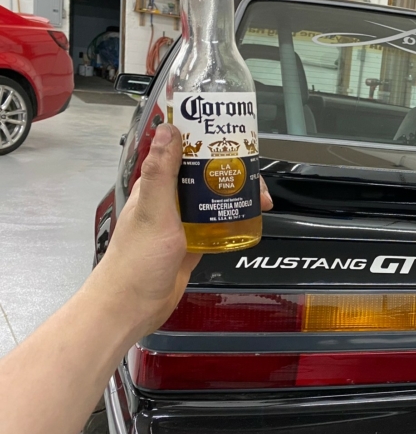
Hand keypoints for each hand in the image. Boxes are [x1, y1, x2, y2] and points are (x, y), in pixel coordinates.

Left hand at [83, 123, 272, 340]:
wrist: (134, 306)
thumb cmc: (139, 258)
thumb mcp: (153, 211)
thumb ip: (161, 172)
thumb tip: (169, 128)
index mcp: (156, 185)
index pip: (182, 151)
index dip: (206, 139)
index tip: (234, 135)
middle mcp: (170, 199)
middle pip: (206, 173)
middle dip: (233, 170)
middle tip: (258, 175)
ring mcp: (182, 221)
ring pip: (215, 197)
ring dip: (238, 194)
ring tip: (262, 199)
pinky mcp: (194, 242)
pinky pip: (218, 222)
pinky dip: (235, 218)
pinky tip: (252, 218)